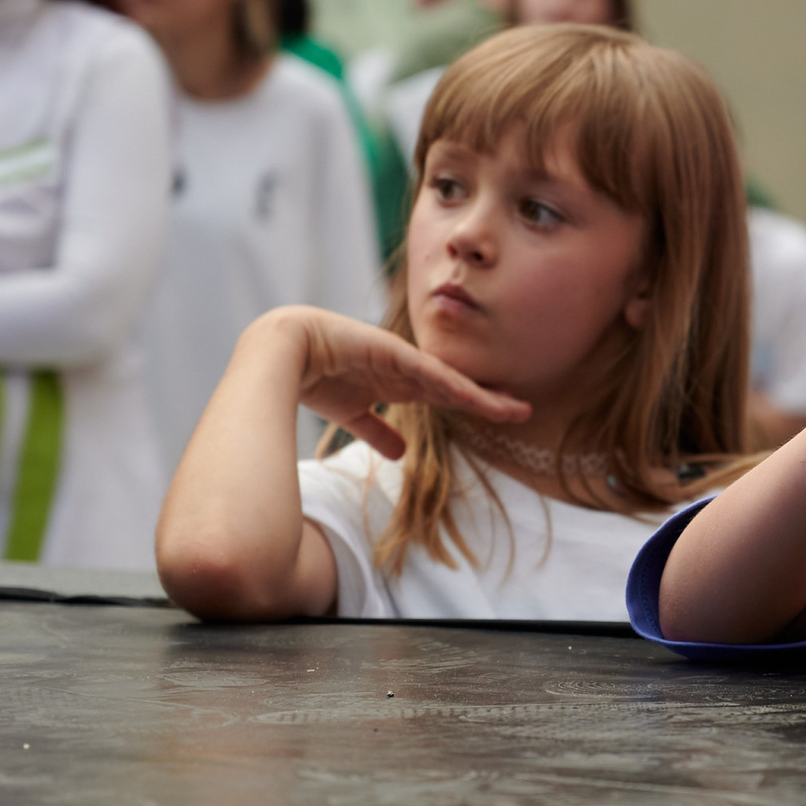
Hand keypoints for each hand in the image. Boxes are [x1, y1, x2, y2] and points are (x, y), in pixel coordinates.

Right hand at [271, 306, 529, 457]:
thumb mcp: (352, 414)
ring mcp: (401, 361)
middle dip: (489, 401)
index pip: (445, 396)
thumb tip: (401, 454)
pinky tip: (475, 397)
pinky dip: (452, 385)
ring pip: (451, 382)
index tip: (502, 417)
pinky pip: (428, 373)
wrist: (282, 352)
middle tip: (523, 412)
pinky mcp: (391, 353)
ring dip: (481, 397)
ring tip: (514, 409)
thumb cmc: (312, 377)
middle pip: (457, 388)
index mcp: (398, 383)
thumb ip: (377, 431)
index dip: (473, 405)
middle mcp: (406, 371)